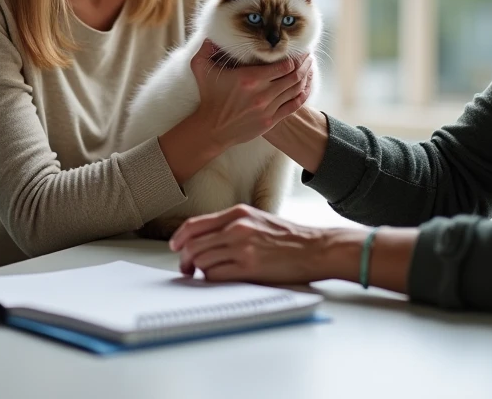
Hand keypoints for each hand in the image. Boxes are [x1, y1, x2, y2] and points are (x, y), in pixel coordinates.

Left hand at [169, 204, 332, 283]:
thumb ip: (233, 225)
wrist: (315, 248)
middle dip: (184, 258)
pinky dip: (210, 279)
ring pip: (201, 259)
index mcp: (238, 213)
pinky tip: (217, 279)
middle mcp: (237, 227)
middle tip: (186, 267)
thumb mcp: (258, 220)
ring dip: (197, 270)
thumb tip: (208, 239)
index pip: (196, 224)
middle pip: (193, 243)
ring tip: (203, 274)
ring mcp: (242, 247)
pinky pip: (215, 275)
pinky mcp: (249, 267)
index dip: (180, 237)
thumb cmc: (290, 238)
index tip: (176, 246)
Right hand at [188, 40, 312, 148]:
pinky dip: (302, 95)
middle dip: (304, 64)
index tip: (296, 50)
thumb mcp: (201, 68)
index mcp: (249, 78)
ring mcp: (267, 109)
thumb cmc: (209, 96)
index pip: (283, 65)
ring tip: (308, 68)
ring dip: (305, 78)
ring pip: (296, 90)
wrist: (211, 128)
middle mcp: (261, 94)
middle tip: (308, 56)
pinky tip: (304, 87)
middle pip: (294, 76)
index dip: (294, 57)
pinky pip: (294, 106)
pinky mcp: (270, 121)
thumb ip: (206, 47)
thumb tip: (212, 34)